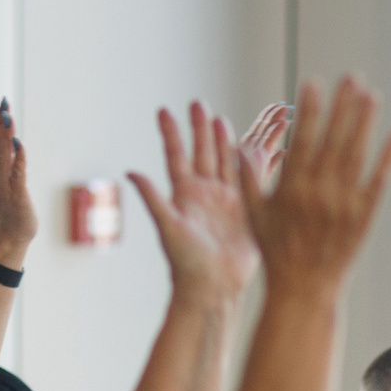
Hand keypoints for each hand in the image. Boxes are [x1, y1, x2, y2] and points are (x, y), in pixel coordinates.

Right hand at [0, 99, 37, 264]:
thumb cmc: (2, 207)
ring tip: (8, 115)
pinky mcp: (17, 195)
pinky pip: (16, 173)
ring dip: (5, 134)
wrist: (8, 238)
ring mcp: (2, 186)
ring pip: (1, 155)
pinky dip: (17, 157)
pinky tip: (18, 142)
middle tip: (1, 102)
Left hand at [131, 102, 264, 303]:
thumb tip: (131, 172)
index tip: (163, 110)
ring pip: (227, 162)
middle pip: (203, 152)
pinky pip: (252, 181)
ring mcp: (227, 201)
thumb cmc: (187, 263)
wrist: (214, 288)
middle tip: (197, 102)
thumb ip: (153, 198)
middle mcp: (205, 194)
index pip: (176, 155)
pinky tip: (260, 148)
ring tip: (222, 119)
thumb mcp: (168, 227)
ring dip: (225, 140)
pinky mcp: (247, 211)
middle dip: (200, 128)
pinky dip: (256, 164)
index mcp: (184, 194)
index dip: (170, 133)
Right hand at [238, 77, 390, 299]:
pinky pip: (379, 181)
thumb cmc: (277, 251)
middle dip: (342, 106)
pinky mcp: (364, 216)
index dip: (308, 110)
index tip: (313, 83)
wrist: (304, 289)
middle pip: (332, 140)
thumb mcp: (254, 215)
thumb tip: (238, 145)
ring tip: (372, 95)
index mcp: (291, 188)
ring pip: (357, 155)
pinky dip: (390, 157)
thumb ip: (248, 179)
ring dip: (365, 123)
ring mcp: (343, 204)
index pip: (302, 140)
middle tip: (351, 77)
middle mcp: (318, 193)